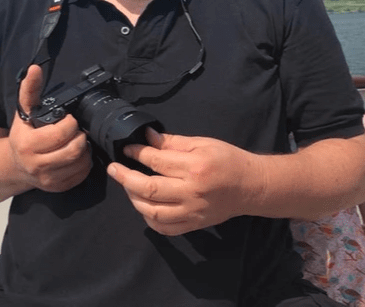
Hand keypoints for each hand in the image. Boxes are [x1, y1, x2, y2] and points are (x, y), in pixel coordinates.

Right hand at [9, 65, 91, 191]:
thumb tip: (35, 69)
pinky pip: (82, 174)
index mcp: (28, 145)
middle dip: (79, 135)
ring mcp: (48, 180)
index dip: (70, 122)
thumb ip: (30, 89)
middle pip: (75, 149)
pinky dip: (84, 163)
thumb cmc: (23, 135)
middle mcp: (37, 166)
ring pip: (81, 162)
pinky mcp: (58, 188)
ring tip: (76, 141)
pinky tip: (76, 154)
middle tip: (76, 130)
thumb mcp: (24, 111)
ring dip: (84, 149)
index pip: (62, 132)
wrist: (12, 166)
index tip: (68, 119)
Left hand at [107, 129, 262, 235]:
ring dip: (133, 198)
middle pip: (148, 188)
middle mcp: (191, 191)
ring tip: (127, 186)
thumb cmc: (228, 159)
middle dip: (125, 177)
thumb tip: (148, 137)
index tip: (127, 148)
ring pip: (151, 211)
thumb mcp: (203, 143)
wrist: (250, 186)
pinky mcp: (193, 224)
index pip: (156, 161)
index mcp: (194, 167)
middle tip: (114, 168)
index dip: (137, 153)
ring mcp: (191, 212)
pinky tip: (143, 205)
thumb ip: (174, 142)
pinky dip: (148, 218)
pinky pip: (164, 227)